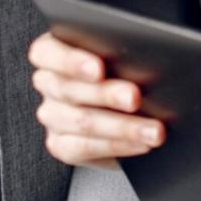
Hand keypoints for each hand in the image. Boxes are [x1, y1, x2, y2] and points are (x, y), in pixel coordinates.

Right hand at [28, 30, 164, 169]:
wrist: (126, 108)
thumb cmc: (125, 70)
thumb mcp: (122, 57)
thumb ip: (122, 55)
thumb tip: (148, 59)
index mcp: (54, 52)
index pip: (46, 53)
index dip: (70, 60)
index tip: (98, 68)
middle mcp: (48, 83)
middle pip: (68, 89)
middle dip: (106, 94)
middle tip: (135, 98)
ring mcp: (52, 115)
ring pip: (80, 121)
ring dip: (122, 127)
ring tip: (153, 130)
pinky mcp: (60, 144)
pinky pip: (84, 148)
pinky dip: (117, 146)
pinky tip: (141, 144)